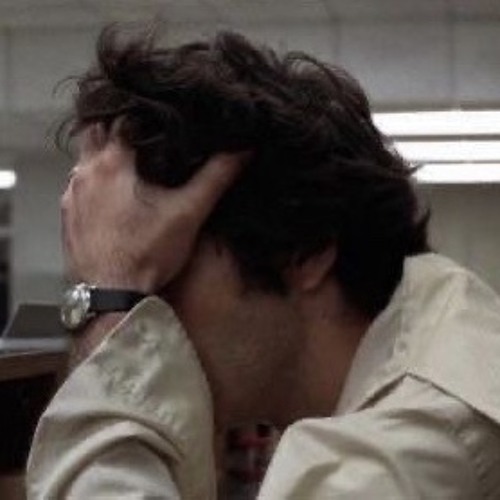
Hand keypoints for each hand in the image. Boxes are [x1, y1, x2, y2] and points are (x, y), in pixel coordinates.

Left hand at [61, 125, 242, 292]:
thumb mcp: (189, 213)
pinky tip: (111, 197)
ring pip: (84, 160)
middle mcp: (85, 172)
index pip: (121, 117)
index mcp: (113, 162)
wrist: (111, 296)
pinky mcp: (67, 217)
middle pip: (95, 133)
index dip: (141, 113)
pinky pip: (77, 186)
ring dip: (103, 156)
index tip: (159, 115)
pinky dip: (93, 182)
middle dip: (117, 130)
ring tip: (129, 163)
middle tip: (142, 134)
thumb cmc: (149, 251)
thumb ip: (216, 177)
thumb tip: (244, 148)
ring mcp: (71, 196)